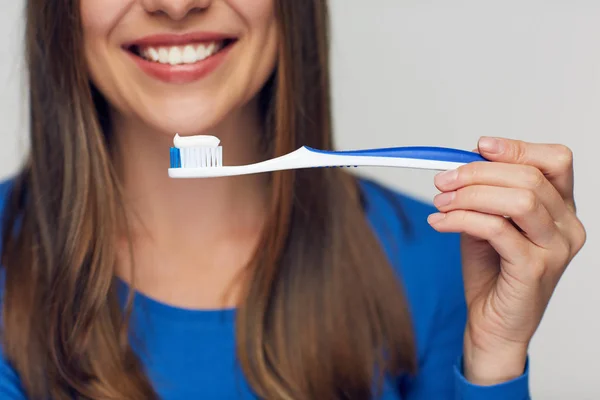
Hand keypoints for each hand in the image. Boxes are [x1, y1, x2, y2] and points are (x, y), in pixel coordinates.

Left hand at [427, 137, 586, 384]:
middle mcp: (568, 226)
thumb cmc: (491, 272)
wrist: (492, 324)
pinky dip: (462, 219)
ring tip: (440, 202)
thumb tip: (462, 163)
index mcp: (562, 209)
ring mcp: (556, 249)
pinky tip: (439, 222)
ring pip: (519, 199)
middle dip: (478, 173)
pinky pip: (497, 229)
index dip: (517, 148)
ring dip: (470, 195)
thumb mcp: (487, 222)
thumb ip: (484, 194)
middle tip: (443, 181)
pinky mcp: (535, 269)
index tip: (479, 146)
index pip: (555, 161)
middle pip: (530, 177)